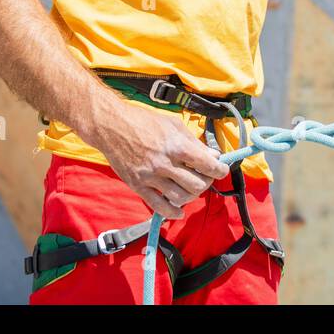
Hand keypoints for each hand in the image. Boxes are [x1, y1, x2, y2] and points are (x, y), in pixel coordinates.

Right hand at [91, 100, 229, 217]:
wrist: (111, 127)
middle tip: (204, 177)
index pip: (207, 165)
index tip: (221, 170)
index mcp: (176, 146)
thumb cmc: (144, 121)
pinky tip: (178, 210)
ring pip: (181, 198)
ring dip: (191, 196)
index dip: (220, 170)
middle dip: (206, 182)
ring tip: (190, 188)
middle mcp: (165, 163)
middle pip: (197, 185)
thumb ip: (194, 142)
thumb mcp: (173, 125)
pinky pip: (160, 207)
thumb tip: (213, 155)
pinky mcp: (138, 186)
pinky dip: (173, 212)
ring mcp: (151, 176)